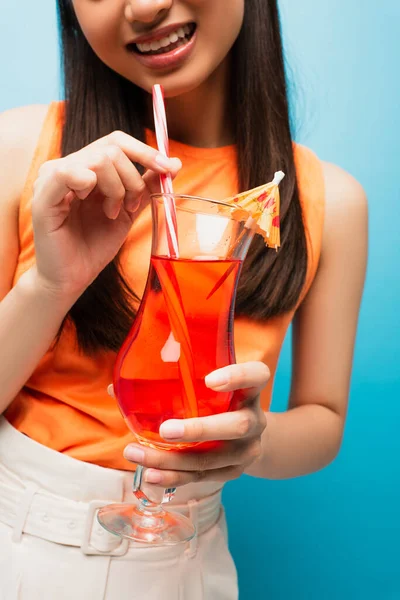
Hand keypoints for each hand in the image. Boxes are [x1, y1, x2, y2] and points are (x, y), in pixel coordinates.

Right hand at [31, 131, 180, 298]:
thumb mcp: (128, 210)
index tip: (168, 169)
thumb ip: (145, 185)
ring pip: (97, 160)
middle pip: (111, 149)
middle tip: (129, 206)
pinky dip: (87, 183)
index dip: (144, 151)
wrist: (73, 277)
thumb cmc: (95, 245)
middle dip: (132, 179)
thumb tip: (174, 163)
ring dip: (115, 188)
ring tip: (111, 212)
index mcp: (85, 167)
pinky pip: (67, 172)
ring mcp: (52, 179)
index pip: (116, 141)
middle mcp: (67, 167)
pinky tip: (90, 202)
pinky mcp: (43, 197)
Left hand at [122, 361, 269, 486]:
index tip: (209, 379)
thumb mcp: (202, 387)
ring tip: (137, 454)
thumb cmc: (214, 403)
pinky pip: (203, 476)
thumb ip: (169, 383)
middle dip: (200, 430)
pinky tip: (151, 476)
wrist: (244, 437)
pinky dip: (175, 477)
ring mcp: (247, 449)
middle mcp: (255, 419)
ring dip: (173, 459)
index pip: (256, 375)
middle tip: (166, 430)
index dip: (238, 376)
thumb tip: (114, 388)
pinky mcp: (234, 472)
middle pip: (238, 425)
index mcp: (249, 390)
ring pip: (214, 458)